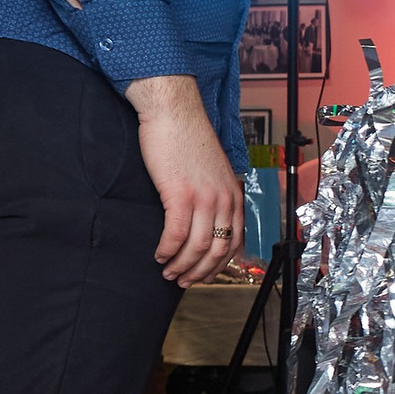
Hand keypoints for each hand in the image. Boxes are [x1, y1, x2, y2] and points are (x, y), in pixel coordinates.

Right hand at [127, 75, 242, 283]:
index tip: (204, 275)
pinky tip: (159, 254)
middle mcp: (224, 199)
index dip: (219, 266)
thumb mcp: (213, 172)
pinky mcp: (180, 193)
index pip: (235, 243)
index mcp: (234, 195)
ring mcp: (204, 197)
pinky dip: (167, 249)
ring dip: (181, 265)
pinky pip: (175, 233)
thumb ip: (214, 196)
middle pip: (217, 250)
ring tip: (168, 272)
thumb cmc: (189, 140)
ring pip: (197, 246)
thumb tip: (206, 221)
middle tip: (183, 280)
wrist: (175, 113)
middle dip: (199, 272)